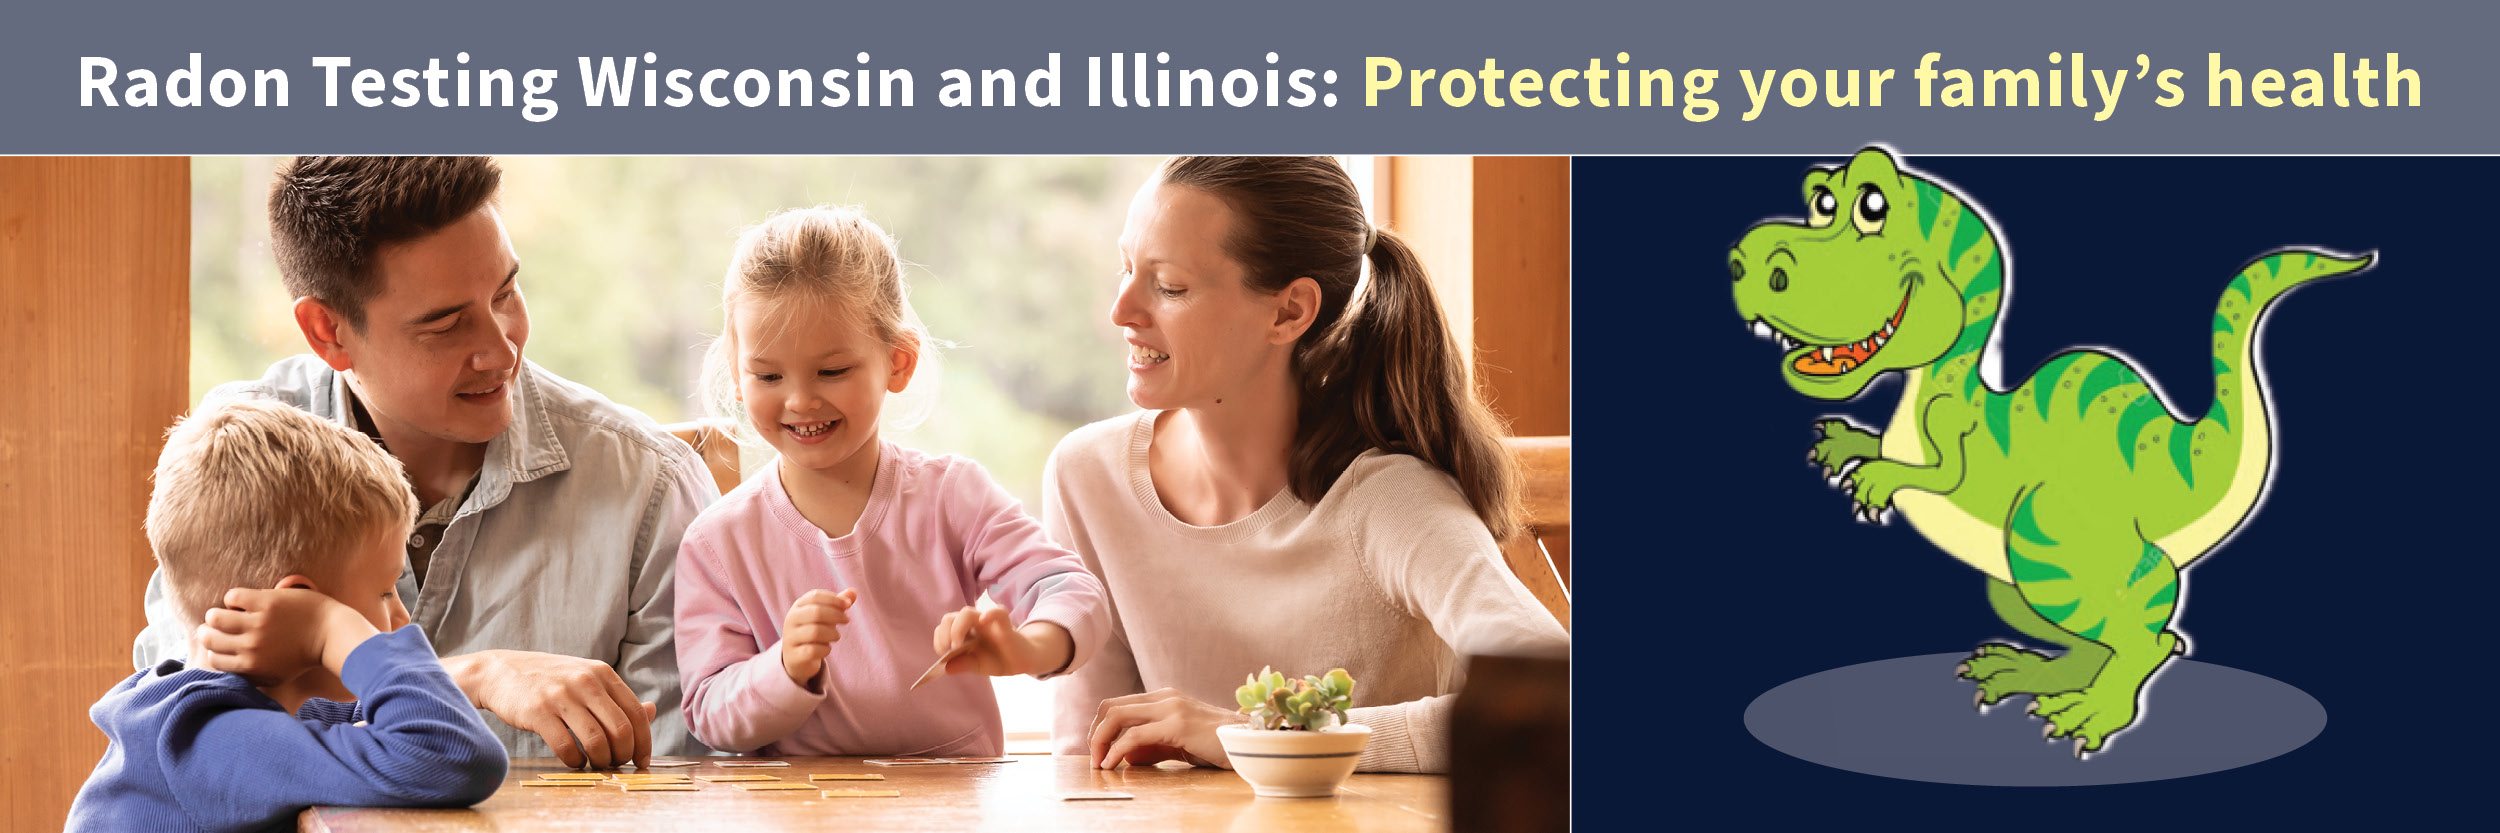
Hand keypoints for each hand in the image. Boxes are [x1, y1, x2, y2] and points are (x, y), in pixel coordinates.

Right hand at [194, 586, 376, 685]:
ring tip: (228, 612)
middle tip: (217, 625)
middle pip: (208, 638)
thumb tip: (226, 670)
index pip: (213, 659)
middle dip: (208, 631)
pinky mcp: (266, 602)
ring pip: (214, 617)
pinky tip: (245, 601)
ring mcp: (257, 624)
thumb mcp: (276, 676)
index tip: (220, 642)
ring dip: (217, 613)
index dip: (213, 649)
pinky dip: (234, 598)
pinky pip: (233, 597)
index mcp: (251, 666)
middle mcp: (250, 647)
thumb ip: (251, 676)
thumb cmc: (305, 656)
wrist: (333, 635)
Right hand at [443, 650, 652, 769]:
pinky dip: (575, 761)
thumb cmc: (550, 679)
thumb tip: (652, 711)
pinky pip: (566, 747)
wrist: (500, 670)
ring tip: (596, 764)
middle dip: (624, 755)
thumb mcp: (587, 678)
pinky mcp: (538, 712)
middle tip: (617, 765)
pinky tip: (574, 761)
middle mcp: (585, 682)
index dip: (644, 742)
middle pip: (621, 730)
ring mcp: (561, 696)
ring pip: (596, 741)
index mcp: (603, 673)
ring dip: (601, 761)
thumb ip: (617, 697)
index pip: (636, 713)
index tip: (642, 761)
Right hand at [780, 588, 857, 689]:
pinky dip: (825, 650)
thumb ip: (838, 604)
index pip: (815, 596)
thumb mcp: (825, 616)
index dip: (834, 599)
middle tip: (847, 620)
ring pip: (815, 632)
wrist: (797, 658)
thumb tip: (854, 592)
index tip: (848, 605)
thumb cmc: (814, 630)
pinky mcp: (794, 655)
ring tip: (837, 636)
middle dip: (836, 615)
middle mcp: (791, 620)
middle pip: (816, 612)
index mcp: (798, 606)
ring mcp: (790, 638)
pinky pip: (812, 651)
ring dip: (832, 634)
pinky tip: (827, 649)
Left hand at [933, 606, 1069, 677]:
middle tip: (950, 649)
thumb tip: (946, 667)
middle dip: (945, 633)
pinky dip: (990, 614)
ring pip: (966, 613)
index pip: (944, 627)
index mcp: (963, 633)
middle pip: (950, 617)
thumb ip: (964, 665)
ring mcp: (987, 622)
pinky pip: (997, 612)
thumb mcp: (978, 666)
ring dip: (957, 628)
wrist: (1023, 660)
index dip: (940, 638)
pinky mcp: (1004, 623)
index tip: (943, 654)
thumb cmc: (998, 660)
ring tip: (958, 645)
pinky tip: (984, 620)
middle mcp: (972, 624)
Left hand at [1087, 688, 1237, 769]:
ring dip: (1100, 741)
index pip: (1118, 705)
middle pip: (1111, 707)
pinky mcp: (1177, 724)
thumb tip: (1125, 756)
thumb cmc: (1217, 745)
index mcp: (1165, 698)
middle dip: (1095, 733)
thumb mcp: (1178, 743)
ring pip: (1116, 716)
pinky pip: (1133, 736)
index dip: (1100, 727)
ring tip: (1100, 763)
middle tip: (1094, 758)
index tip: (1098, 751)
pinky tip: (1114, 764)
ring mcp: (1171, 707)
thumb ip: (1152, 746)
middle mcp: (1165, 697)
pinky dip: (1117, 751)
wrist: (1250, 743)